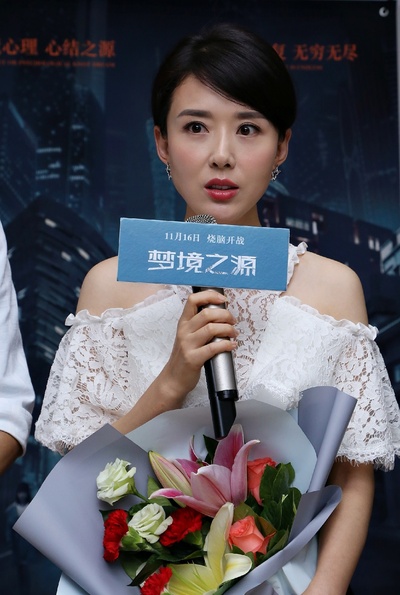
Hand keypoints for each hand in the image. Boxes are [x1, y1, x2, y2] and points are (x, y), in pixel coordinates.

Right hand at [160, 289, 237, 403]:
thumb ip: (200, 325)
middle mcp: (184, 331)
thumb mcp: (188, 336)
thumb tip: (221, 314)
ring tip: (233, 333)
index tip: (223, 299)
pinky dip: (227, 345)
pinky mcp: (193, 359)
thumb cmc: (184, 357)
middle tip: (233, 320)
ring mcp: (187, 345)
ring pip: (211, 328)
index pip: (193, 300)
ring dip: (228, 329)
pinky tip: (232, 345)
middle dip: (225, 315)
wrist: (173, 379)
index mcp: (183, 323)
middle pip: (207, 313)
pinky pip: (213, 347)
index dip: (210, 295)